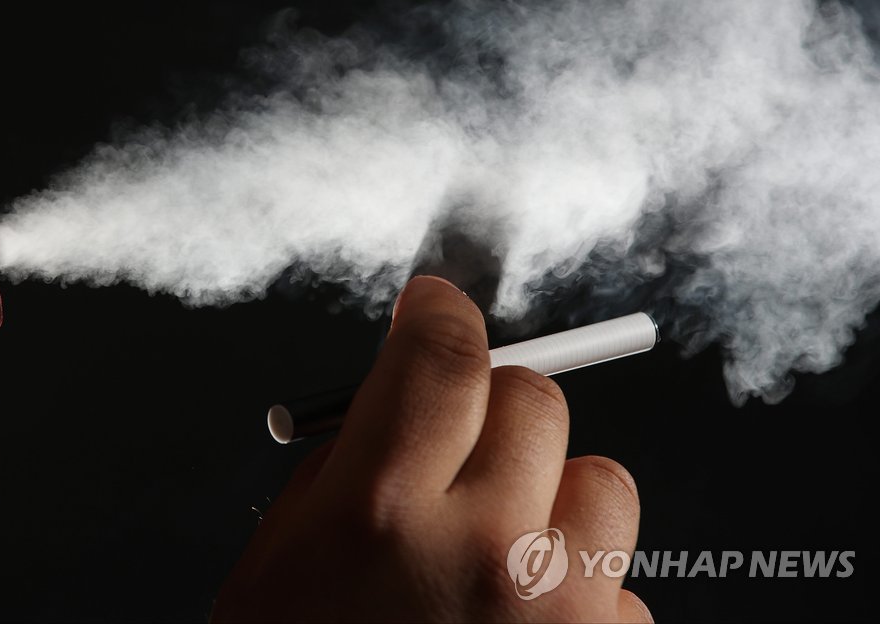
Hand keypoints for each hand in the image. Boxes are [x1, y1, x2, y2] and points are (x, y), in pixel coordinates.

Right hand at [212, 275, 651, 621]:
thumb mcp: (281, 560)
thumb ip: (347, 462)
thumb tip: (405, 393)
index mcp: (378, 509)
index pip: (444, 353)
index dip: (440, 312)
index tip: (436, 309)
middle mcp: (481, 546)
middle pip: (535, 396)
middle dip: (494, 409)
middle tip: (460, 450)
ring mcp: (558, 607)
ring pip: (603, 477)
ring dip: (555, 494)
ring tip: (502, 549)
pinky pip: (623, 577)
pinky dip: (583, 586)